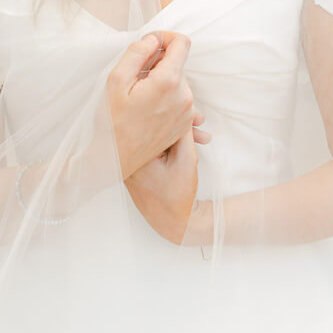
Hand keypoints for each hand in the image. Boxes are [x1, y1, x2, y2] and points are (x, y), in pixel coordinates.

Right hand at [105, 30, 208, 179]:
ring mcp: (187, 112)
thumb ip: (137, 52)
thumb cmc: (113, 120)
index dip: (166, 37)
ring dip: (162, 81)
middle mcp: (184, 96)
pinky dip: (167, 96)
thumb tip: (153, 40)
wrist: (117, 158)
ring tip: (140, 96)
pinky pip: (180, 99)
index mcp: (169, 82)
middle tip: (135, 77)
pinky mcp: (185, 124)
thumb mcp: (116, 79)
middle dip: (159, 63)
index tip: (151, 45)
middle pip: (178, 63)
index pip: (182, 43)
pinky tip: (149, 107)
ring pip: (179, 81)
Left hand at [124, 124, 200, 243]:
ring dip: (179, 134)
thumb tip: (181, 109)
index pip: (156, 122)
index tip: (198, 117)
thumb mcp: (186, 159)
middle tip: (202, 123)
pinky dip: (170, 144)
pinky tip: (188, 146)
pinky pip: (153, 146)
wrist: (173, 223)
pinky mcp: (137, 165)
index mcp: (136, 153)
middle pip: (155, 127)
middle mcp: (129, 156)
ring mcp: (132, 161)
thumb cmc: (179, 195)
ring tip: (203, 138)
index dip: (179, 116)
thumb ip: (183, 132)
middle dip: (180, 124)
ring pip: (156, 136)